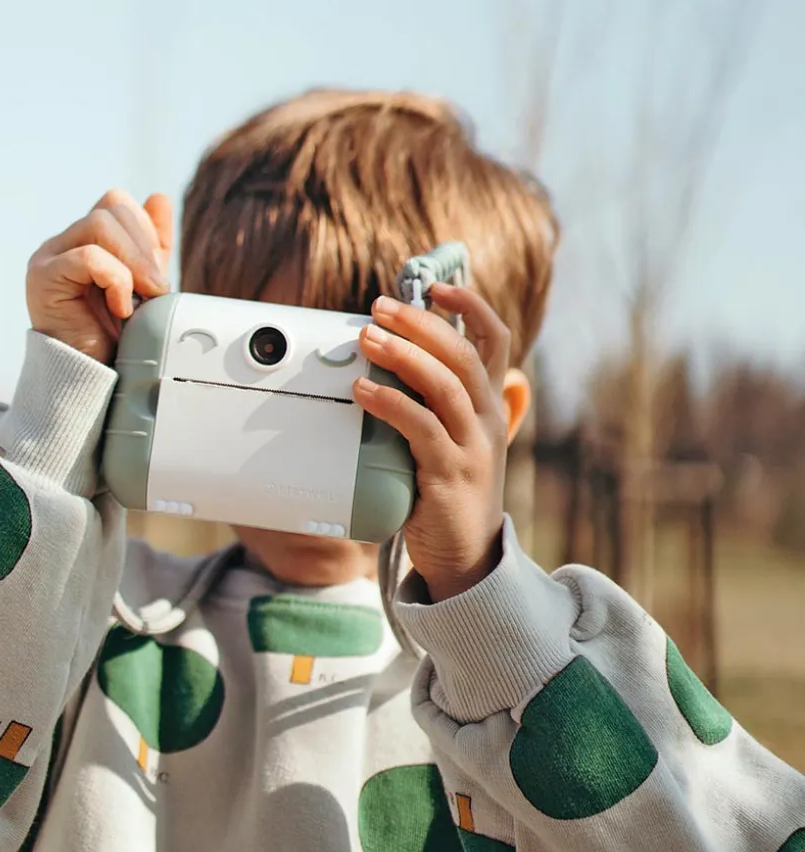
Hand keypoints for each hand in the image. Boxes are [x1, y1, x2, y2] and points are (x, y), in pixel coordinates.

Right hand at [26, 189, 173, 364]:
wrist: (97, 378)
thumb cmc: (118, 338)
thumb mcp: (145, 285)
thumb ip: (152, 245)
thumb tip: (159, 197)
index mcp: (85, 241)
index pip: (116, 203)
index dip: (145, 231)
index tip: (155, 275)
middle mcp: (63, 243)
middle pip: (111, 208)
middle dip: (143, 249)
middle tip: (155, 291)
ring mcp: (49, 256)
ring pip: (99, 225)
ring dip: (132, 264)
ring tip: (139, 300)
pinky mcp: (43, 276)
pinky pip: (88, 257)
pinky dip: (115, 281)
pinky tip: (120, 309)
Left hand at [353, 284, 510, 602]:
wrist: (466, 558)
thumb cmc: (449, 493)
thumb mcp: (450, 439)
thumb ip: (431, 403)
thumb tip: (389, 360)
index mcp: (490, 406)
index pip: (495, 340)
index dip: (470, 307)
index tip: (437, 286)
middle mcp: (488, 420)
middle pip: (463, 354)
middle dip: (421, 323)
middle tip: (379, 306)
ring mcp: (472, 447)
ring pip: (445, 385)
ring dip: (403, 355)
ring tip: (367, 336)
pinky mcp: (449, 475)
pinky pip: (421, 428)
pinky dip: (390, 403)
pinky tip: (363, 390)